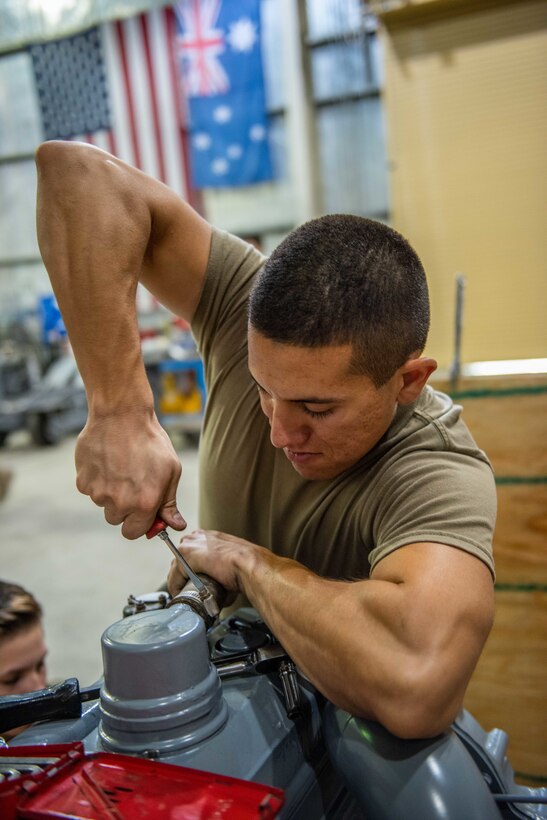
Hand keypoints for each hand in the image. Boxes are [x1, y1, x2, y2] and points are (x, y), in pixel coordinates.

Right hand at [75, 410, 185, 538]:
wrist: (121, 414)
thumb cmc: (150, 440)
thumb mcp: (171, 470)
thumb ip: (170, 503)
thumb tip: (176, 525)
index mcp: (144, 503)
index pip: (134, 532)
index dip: (138, 522)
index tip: (141, 511)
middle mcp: (119, 502)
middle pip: (116, 519)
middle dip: (124, 507)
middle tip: (131, 482)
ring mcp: (97, 493)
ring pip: (103, 503)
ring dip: (110, 491)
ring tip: (120, 466)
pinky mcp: (83, 481)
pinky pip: (90, 489)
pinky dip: (97, 479)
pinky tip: (107, 461)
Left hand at [166, 529, 261, 596]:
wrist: (248, 564)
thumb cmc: (246, 565)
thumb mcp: (231, 561)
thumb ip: (221, 568)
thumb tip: (220, 586)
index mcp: (210, 537)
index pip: (191, 553)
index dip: (190, 570)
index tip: (192, 580)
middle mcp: (198, 537)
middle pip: (180, 559)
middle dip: (183, 576)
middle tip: (188, 589)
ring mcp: (190, 544)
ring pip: (175, 568)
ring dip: (179, 582)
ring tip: (185, 594)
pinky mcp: (185, 555)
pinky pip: (174, 577)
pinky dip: (175, 587)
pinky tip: (180, 594)